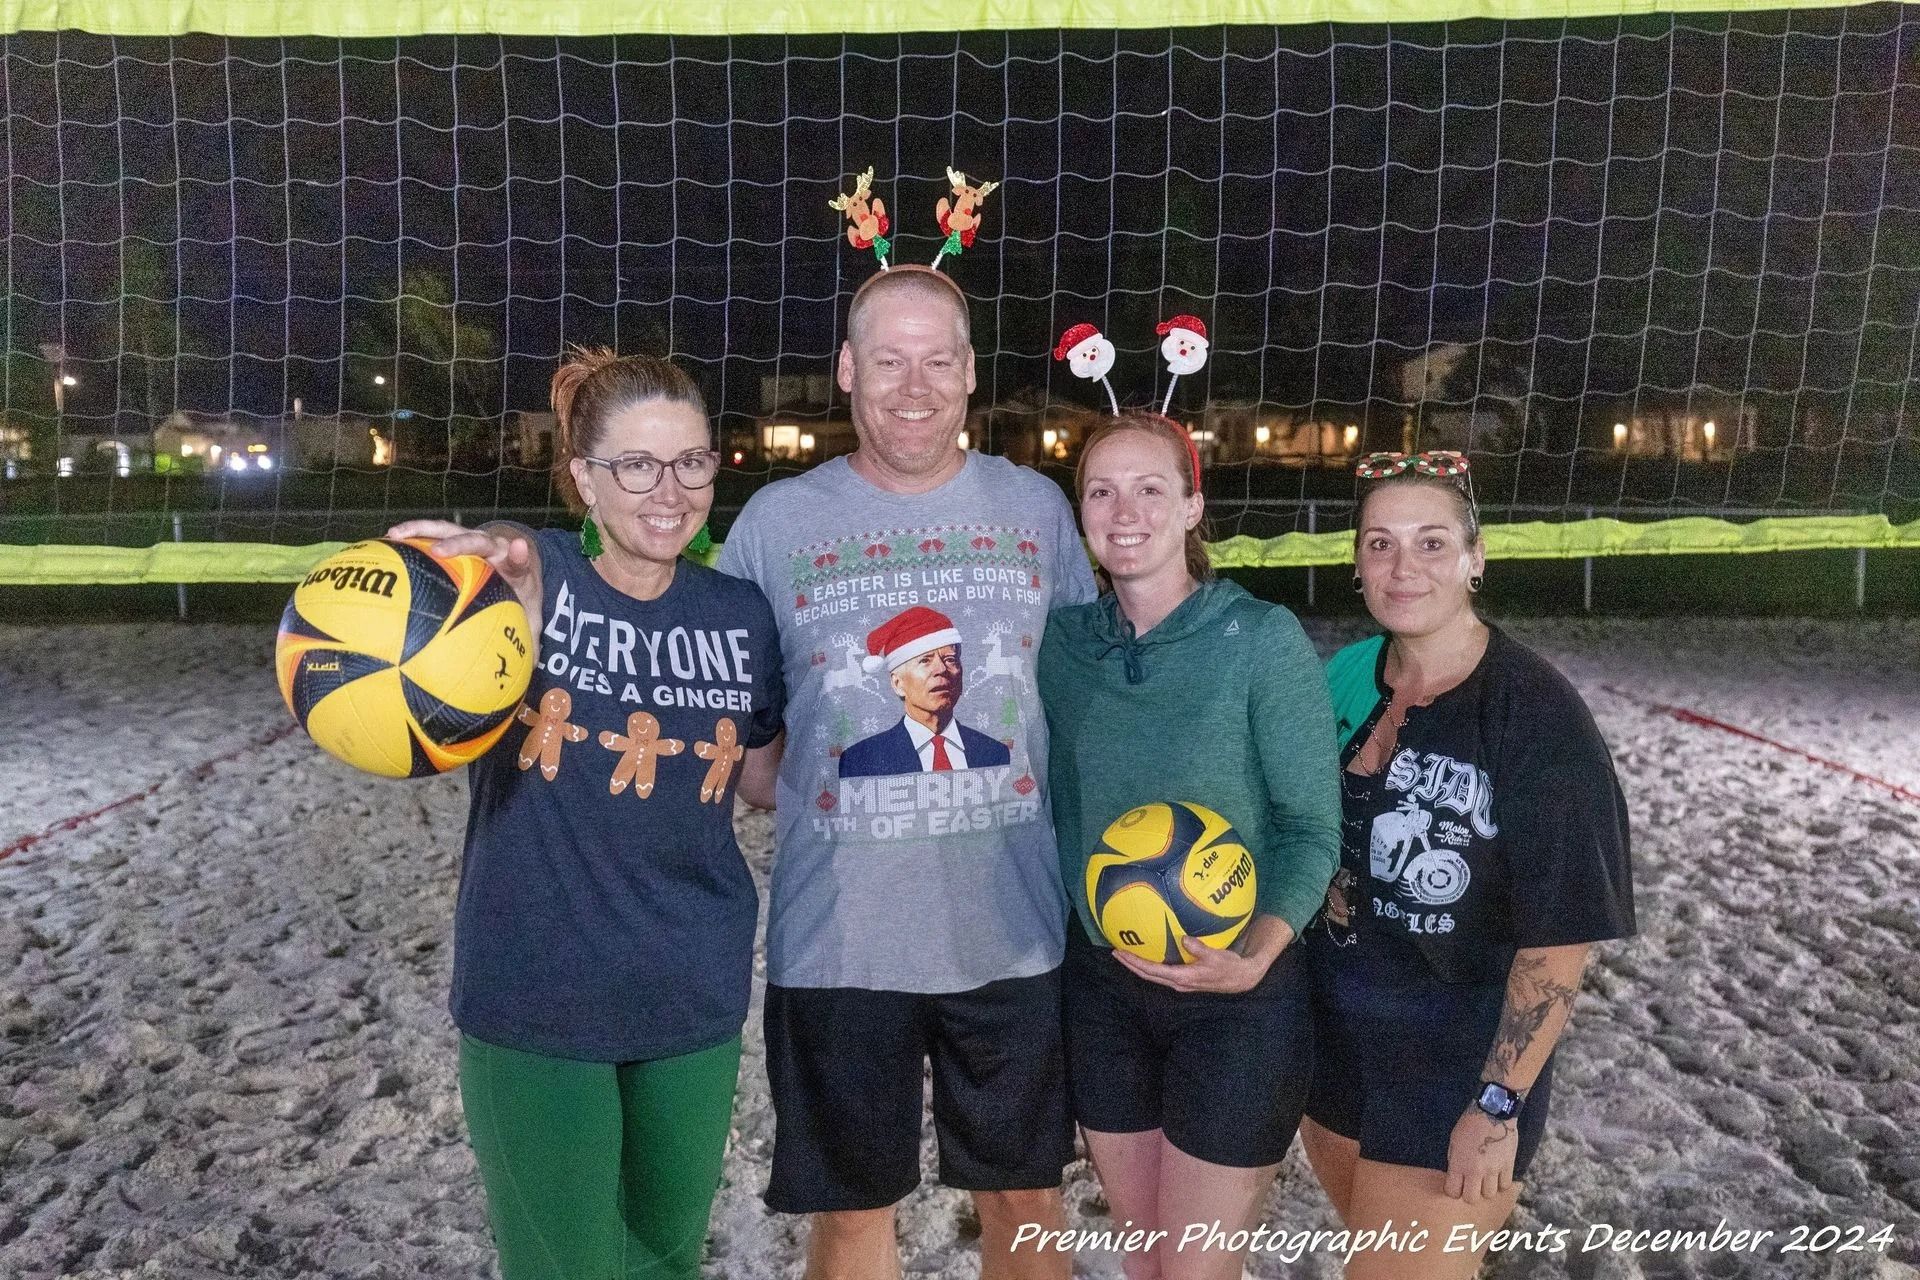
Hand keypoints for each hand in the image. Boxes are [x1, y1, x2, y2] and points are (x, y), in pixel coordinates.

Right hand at [387, 519, 541, 635]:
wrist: (518, 556)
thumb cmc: (519, 590)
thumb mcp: (530, 612)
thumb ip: (529, 638)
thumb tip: (529, 670)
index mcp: (514, 567)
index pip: (519, 561)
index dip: (519, 555)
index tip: (519, 548)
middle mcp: (493, 548)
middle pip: (478, 541)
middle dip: (461, 544)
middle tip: (441, 551)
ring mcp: (471, 540)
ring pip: (448, 530)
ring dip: (423, 529)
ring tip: (397, 533)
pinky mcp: (454, 538)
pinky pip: (432, 534)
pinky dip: (412, 534)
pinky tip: (388, 540)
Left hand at [1111, 933, 1274, 993]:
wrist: (1240, 979)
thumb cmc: (1228, 966)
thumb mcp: (1216, 956)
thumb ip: (1199, 948)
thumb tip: (1183, 938)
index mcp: (1182, 977)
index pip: (1151, 971)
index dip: (1134, 962)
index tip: (1121, 953)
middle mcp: (1177, 983)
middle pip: (1147, 975)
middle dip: (1130, 964)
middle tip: (1115, 952)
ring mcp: (1180, 983)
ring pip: (1153, 976)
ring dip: (1138, 966)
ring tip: (1125, 954)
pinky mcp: (1184, 980)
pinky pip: (1161, 973)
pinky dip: (1149, 965)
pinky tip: (1147, 955)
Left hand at [1445, 1105, 1517, 1203]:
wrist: (1493, 1112)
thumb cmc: (1469, 1124)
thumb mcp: (1454, 1140)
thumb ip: (1454, 1160)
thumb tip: (1456, 1174)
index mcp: (1459, 1164)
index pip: (1452, 1192)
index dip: (1453, 1191)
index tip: (1455, 1185)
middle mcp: (1476, 1170)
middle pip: (1471, 1199)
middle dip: (1469, 1194)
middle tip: (1471, 1185)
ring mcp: (1493, 1169)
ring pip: (1490, 1194)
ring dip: (1486, 1189)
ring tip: (1485, 1179)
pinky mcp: (1508, 1166)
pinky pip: (1505, 1185)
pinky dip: (1501, 1183)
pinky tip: (1498, 1175)